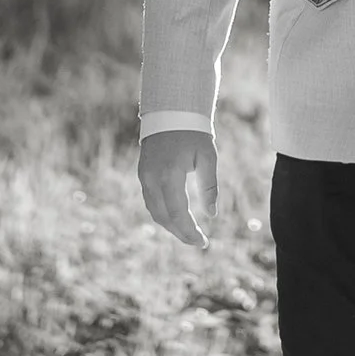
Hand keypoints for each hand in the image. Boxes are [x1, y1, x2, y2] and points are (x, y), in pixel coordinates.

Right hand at [138, 126, 217, 247]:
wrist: (170, 112)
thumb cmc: (193, 133)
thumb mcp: (207, 157)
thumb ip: (209, 186)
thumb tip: (211, 215)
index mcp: (170, 175)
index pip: (178, 213)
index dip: (189, 231)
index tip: (203, 243)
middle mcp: (152, 179)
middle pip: (164, 217)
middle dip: (180, 233)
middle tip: (198, 242)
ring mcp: (144, 177)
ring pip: (155, 212)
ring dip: (170, 226)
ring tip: (188, 234)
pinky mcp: (142, 174)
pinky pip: (150, 202)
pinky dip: (163, 214)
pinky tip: (176, 219)